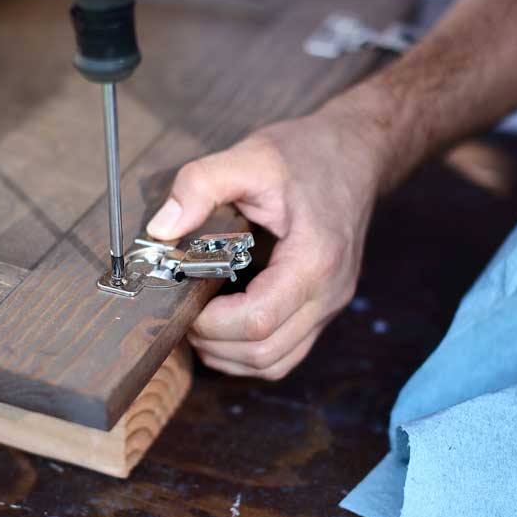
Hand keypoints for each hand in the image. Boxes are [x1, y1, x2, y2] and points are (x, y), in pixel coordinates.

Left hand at [146, 105, 387, 379]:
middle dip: (213, 342)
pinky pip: (286, 353)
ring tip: (200, 321)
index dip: (211, 323)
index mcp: (314, 260)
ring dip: (229, 354)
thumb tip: (161, 229)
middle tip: (184, 311)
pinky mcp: (323, 309)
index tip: (184, 299)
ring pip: (275, 363)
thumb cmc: (307, 155)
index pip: (258, 321)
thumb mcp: (249, 157)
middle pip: (264, 353)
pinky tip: (224, 325)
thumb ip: (201, 185)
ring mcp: (330, 306)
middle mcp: (328, 293)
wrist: (355, 153)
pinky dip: (249, 352)